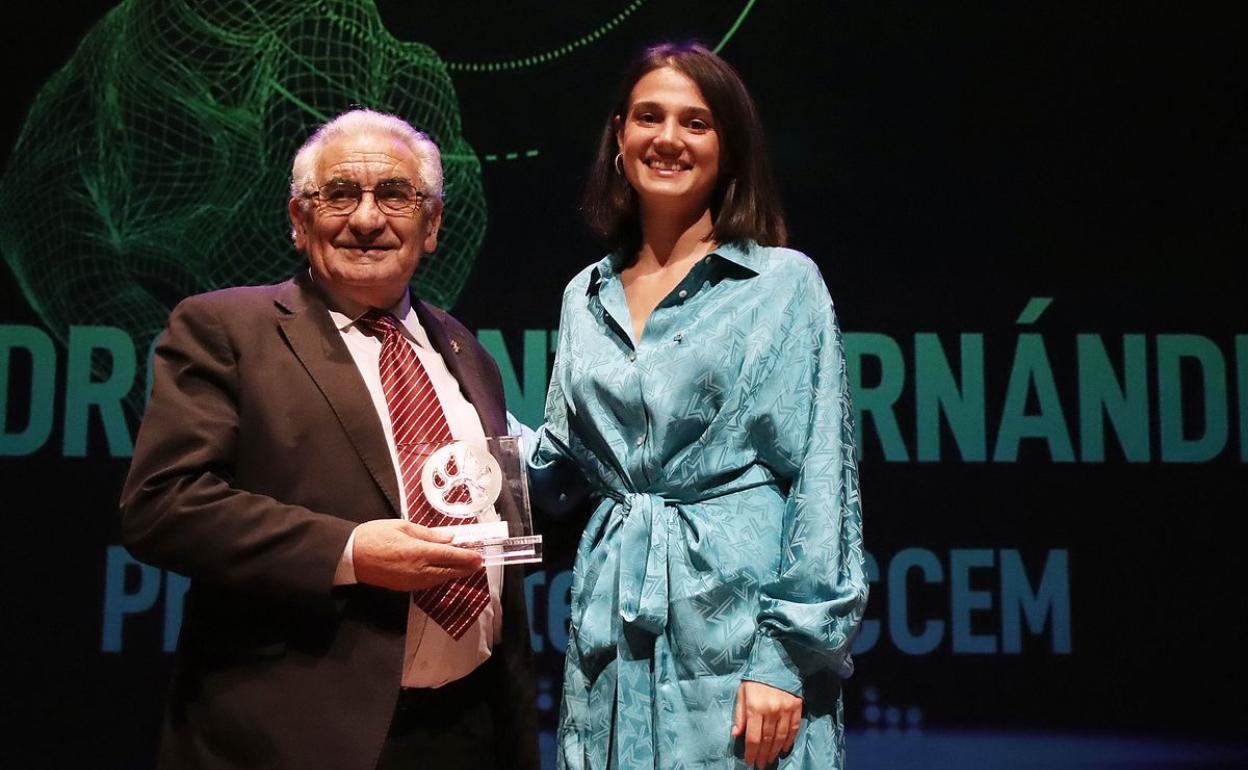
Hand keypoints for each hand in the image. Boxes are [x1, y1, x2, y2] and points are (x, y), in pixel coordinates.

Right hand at [351, 519, 482, 590]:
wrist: (350, 555)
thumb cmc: (375, 535)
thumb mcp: (403, 526)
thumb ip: (428, 534)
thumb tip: (448, 538)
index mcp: (418, 551)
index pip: (449, 555)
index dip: (466, 557)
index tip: (479, 557)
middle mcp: (418, 569)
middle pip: (448, 571)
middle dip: (464, 568)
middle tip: (478, 565)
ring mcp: (411, 581)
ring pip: (439, 580)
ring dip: (453, 574)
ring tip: (464, 568)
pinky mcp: (404, 587)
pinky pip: (428, 584)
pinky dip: (439, 579)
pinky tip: (444, 573)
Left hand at [732, 680, 802, 768]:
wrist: (777, 661)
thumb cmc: (755, 677)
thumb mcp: (742, 692)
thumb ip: (739, 714)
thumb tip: (736, 734)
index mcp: (755, 707)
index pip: (753, 737)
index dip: (751, 752)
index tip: (749, 761)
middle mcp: (771, 710)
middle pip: (767, 740)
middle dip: (762, 755)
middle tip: (760, 764)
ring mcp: (786, 709)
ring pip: (781, 737)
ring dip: (775, 751)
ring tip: (769, 759)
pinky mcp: (797, 707)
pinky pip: (794, 729)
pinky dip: (789, 741)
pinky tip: (784, 749)